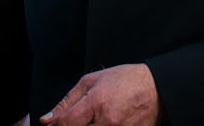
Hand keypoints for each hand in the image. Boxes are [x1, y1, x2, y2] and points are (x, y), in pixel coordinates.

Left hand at [40, 64, 164, 125]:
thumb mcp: (92, 81)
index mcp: (96, 102)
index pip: (65, 125)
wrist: (157, 89)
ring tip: (89, 122)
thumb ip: (67, 102)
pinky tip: (100, 125)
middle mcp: (107, 121)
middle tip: (75, 122)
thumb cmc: (126, 80)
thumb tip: (46, 120)